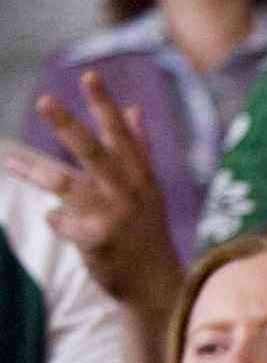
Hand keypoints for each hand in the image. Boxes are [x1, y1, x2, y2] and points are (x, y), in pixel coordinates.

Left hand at [2, 72, 182, 314]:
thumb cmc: (147, 232)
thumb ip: (139, 148)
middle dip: (69, 126)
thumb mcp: (148, 190)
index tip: (89, 75)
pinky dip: (57, 221)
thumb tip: (133, 108)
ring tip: (7, 158)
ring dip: (33, 169)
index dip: (104, 105)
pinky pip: (59, 221)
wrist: (157, 286)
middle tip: (44, 100)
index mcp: (141, 177)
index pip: (122, 135)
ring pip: (64, 184)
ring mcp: (113, 217)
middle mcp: (129, 193)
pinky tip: (67, 228)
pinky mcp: (96, 241)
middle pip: (93, 153)